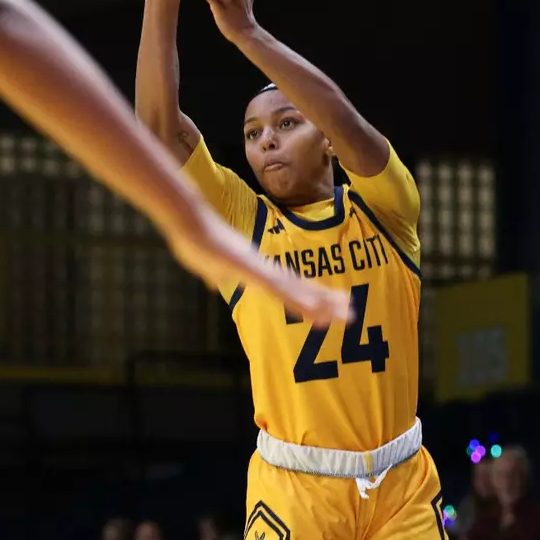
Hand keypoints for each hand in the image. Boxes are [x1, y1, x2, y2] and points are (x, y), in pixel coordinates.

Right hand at [167, 207, 349, 328]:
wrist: (189, 223)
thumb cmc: (195, 243)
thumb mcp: (209, 268)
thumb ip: (217, 276)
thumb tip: (216, 282)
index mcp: (258, 270)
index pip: (291, 286)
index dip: (311, 296)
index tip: (331, 307)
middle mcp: (266, 269)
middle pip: (301, 288)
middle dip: (326, 302)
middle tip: (350, 315)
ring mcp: (261, 269)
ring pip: (296, 291)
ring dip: (321, 305)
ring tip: (344, 316)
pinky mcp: (252, 269)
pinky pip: (279, 288)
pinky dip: (297, 299)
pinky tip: (313, 309)